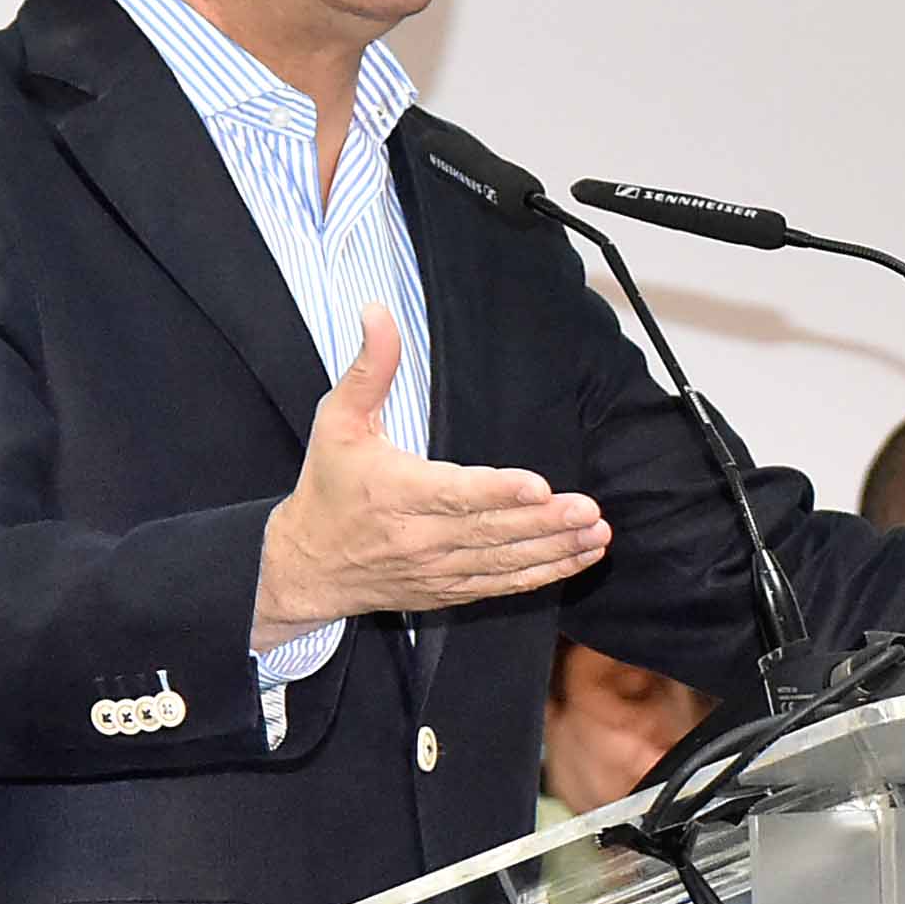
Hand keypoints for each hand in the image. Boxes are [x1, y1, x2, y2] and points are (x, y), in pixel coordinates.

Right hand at [249, 306, 609, 644]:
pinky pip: (501, 586)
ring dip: (555, 549)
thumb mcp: (337, 422)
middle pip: (491, 531)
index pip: (453, 493)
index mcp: (396, 493)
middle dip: (545, 522)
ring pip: (504, 562)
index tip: (539, 485)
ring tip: (596, 533)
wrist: (308, 567)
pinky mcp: (449, 591)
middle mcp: (420, 537)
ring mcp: (438, 569)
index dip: (498, 491)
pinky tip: (577, 557)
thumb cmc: (327, 488)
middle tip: (589, 510)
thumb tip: (378, 312)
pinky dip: (542, 574)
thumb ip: (370, 368)